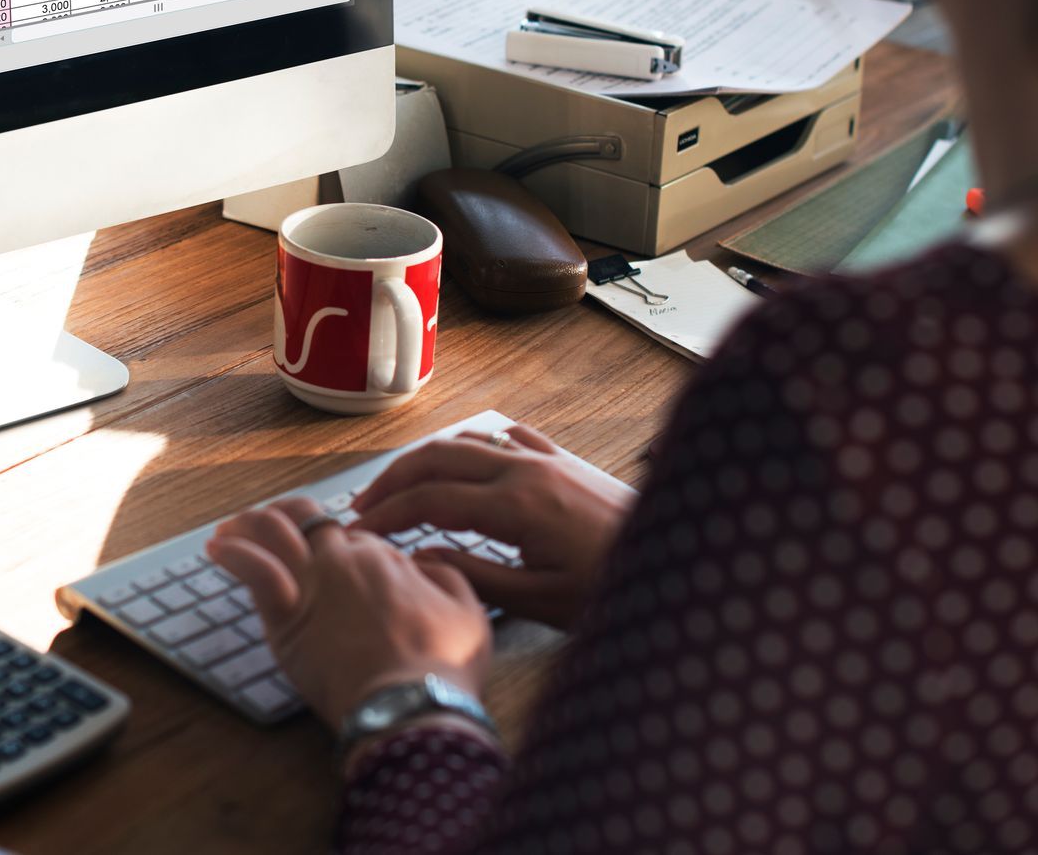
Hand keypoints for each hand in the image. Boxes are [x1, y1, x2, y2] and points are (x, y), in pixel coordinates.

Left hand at [207, 497, 491, 730]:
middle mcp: (344, 560)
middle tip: (272, 522)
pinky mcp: (286, 617)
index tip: (330, 554)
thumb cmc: (443, 666)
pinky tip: (217, 548)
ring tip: (232, 527)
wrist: (410, 705)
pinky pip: (253, 570)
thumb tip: (423, 561)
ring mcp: (312, 584)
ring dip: (250, 524)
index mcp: (385, 556)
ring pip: (273, 533)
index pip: (350, 535)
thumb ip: (446, 575)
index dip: (340, 542)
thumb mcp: (468, 610)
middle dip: (287, 516)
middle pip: (307, 521)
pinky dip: (233, 553)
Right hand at [350, 423, 632, 629]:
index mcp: (516, 504)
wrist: (678, 558)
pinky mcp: (564, 461)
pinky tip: (466, 458)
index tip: (359, 532)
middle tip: (364, 505)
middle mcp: (525, 469)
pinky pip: (507, 438)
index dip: (387, 514)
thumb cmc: (613, 587)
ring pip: (469, 441)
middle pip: (438, 457)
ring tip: (400, 485)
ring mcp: (546, 459)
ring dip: (428, 460)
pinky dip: (474, 444)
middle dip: (394, 478)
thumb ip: (476, 577)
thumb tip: (422, 558)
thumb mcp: (541, 599)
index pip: (430, 500)